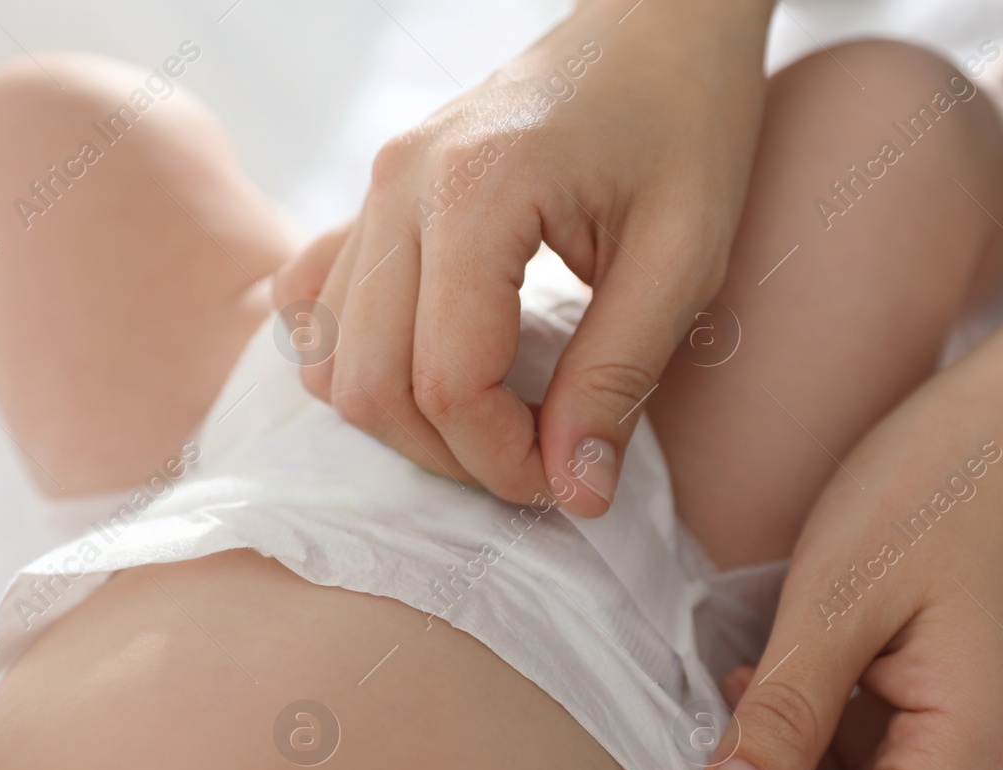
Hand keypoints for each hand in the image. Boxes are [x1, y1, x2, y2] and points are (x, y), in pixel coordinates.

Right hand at [273, 0, 773, 515]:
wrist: (655, 25)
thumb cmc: (685, 125)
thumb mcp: (682, 259)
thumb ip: (618, 379)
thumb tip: (575, 490)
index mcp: (474, 192)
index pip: (448, 382)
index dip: (503, 460)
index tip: (569, 482)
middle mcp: (397, 186)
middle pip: (371, 384)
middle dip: (451, 456)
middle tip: (537, 465)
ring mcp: (372, 187)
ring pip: (334, 358)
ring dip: (405, 421)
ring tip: (494, 424)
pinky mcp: (371, 197)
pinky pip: (317, 304)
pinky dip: (358, 361)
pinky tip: (427, 373)